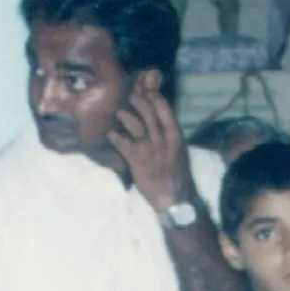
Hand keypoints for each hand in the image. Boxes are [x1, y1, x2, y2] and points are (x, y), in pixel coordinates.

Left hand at [108, 75, 192, 211]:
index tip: (146, 91)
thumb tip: (161, 122)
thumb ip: (170, 135)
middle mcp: (162, 138)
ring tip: (118, 113)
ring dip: (124, 115)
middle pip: (147, 111)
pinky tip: (110, 135)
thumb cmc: (177, 175)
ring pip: (134, 123)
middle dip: (136, 100)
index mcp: (175, 134)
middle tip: (129, 97)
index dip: (153, 96)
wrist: (174, 199)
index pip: (163, 107)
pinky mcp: (136, 159)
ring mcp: (149, 148)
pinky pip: (122, 142)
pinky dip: (115, 137)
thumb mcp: (179, 150)